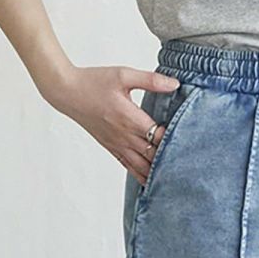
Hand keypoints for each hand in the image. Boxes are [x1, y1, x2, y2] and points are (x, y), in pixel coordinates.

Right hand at [42, 64, 181, 184]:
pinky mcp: (110, 147)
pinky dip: (141, 175)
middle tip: (191, 166)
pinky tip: (151, 182)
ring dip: (157, 172)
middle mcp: (124, 135)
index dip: (175, 140)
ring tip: (175, 180)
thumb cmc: (94, 81)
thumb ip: (150, 80)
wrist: (67, 92)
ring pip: (141, 165)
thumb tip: (175, 84)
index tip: (191, 141)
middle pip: (153, 155)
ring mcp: (116, 144)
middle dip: (171, 160)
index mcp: (129, 118)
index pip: (159, 136)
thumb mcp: (123, 75)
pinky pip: (128, 165)